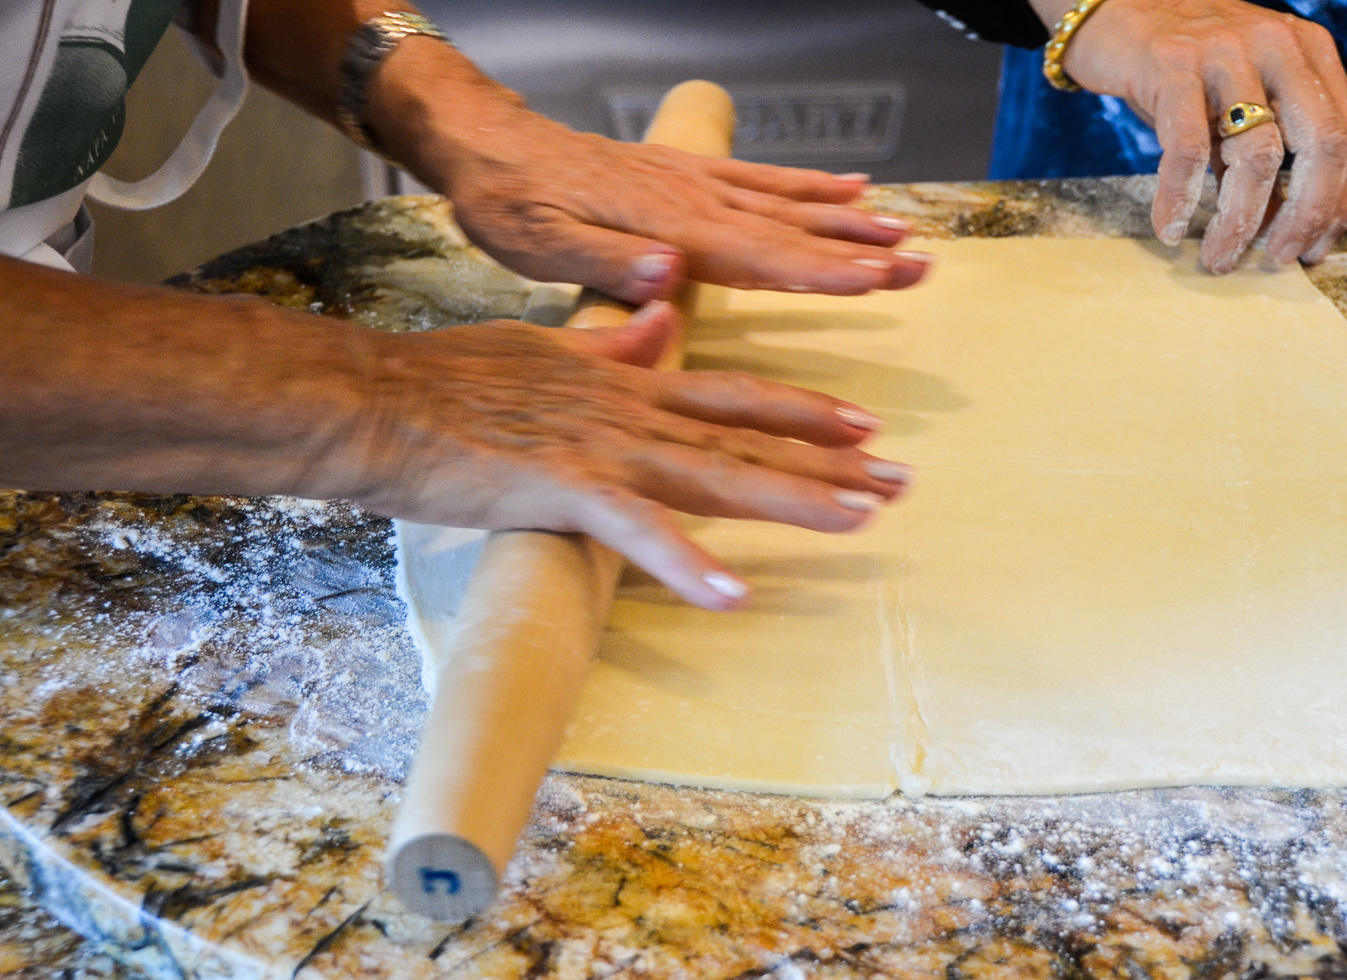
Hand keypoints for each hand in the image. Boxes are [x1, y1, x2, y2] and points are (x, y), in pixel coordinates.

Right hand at [353, 302, 913, 609]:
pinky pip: (640, 533)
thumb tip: (656, 327)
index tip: (861, 423)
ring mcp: (604, 447)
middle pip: (748, 435)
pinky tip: (738, 592)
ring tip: (863, 516)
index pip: (733, 394)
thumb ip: (607, 340)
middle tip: (901, 477)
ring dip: (793, 498)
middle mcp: (630, 408)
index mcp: (624, 379)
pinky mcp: (566, 488)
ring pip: (717, 475)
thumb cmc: (446, 380)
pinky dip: (690, 563)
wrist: (376, 399)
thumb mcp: (541, 345)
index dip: (801, 409)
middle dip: (830, 459)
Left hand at [439, 118, 932, 302]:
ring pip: (788, 203)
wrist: (488, 143)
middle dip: (859, 251)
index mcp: (664, 228)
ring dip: (849, 221)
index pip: (758, 255)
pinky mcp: (686, 171)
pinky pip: (763, 178)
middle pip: (791, 230)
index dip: (820, 272)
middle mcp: (692, 200)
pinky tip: (851, 186)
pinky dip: (811, 184)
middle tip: (921, 266)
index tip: (876, 280)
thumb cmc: (510, 203)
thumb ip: (607, 262)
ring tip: (907, 233)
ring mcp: (694, 181)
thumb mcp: (539, 243)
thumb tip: (671, 273)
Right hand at [1045, 0, 1346, 271]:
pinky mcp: (1172, 64)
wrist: (1117, 6)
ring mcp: (1227, 52)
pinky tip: (1168, 228)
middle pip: (1322, 145)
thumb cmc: (1184, 65)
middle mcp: (1279, 45)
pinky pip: (1187, 148)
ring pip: (1259, 154)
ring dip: (1241, 219)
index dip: (1340, 202)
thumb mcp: (1245, 92)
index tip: (1316, 248)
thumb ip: (1270, 145)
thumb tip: (1284, 227)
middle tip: (1278, 260)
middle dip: (1305, 216)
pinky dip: (1179, 198)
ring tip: (1218, 257)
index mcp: (1310, 52)